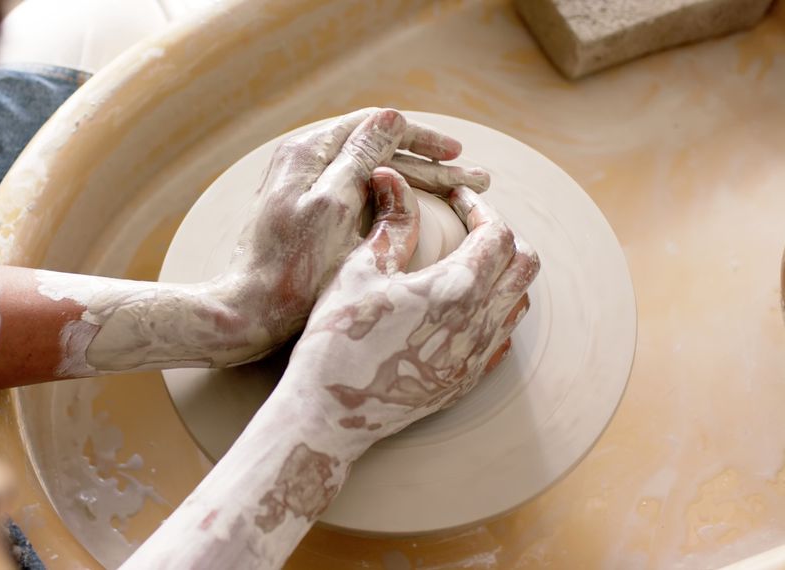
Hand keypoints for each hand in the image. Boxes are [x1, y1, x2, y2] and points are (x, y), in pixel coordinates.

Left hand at [215, 108, 489, 356]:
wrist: (247, 310)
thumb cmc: (289, 268)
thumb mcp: (332, 208)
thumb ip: (360, 158)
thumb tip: (391, 117)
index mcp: (309, 152)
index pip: (377, 126)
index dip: (422, 139)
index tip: (458, 157)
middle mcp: (304, 160)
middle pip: (379, 148)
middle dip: (430, 162)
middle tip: (477, 177)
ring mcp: (305, 187)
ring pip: (374, 171)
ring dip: (418, 179)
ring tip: (461, 189)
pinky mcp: (307, 213)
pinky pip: (361, 192)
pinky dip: (394, 196)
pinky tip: (419, 208)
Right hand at [280, 167, 538, 448]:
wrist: (329, 414)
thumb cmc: (336, 338)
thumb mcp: (360, 270)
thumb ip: (390, 222)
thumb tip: (391, 176)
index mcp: (456, 287)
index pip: (496, 232)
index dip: (478, 207)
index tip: (454, 199)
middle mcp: (479, 323)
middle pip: (523, 264)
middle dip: (502, 235)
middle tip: (468, 224)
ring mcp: (477, 357)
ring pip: (519, 301)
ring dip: (504, 273)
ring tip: (468, 261)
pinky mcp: (467, 381)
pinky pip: (503, 337)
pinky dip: (496, 310)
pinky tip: (464, 305)